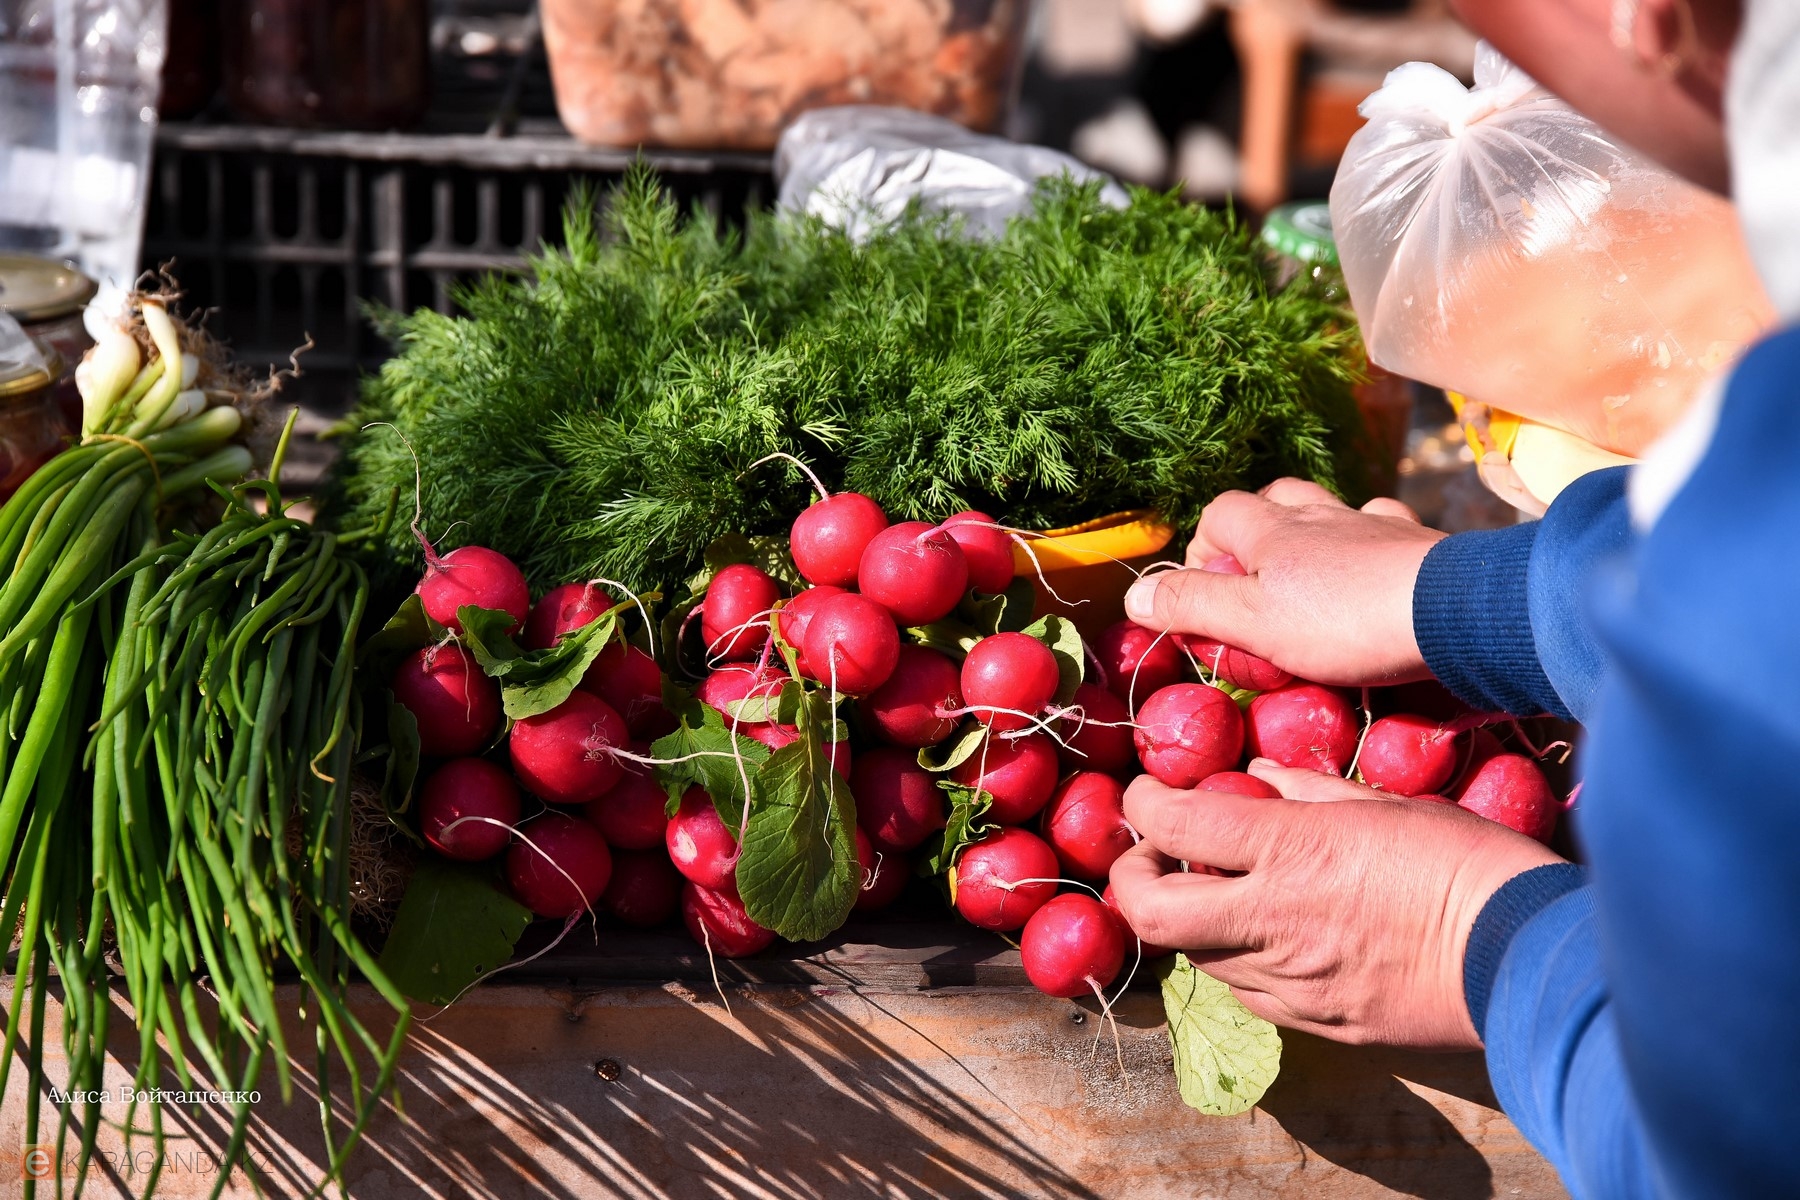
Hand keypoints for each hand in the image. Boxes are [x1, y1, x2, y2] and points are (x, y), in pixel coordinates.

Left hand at [1110, 761, 1563, 1048]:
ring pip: (1195, 955)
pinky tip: (1266, 933)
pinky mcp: (1315, 1021)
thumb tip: (1259, 777)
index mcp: (1289, 852)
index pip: (1172, 826)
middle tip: (1152, 853)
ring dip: (1188, 918)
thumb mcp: (1387, 804)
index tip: (1147, 794)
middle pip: (1150, 911)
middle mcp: (1273, 920)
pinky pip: (1245, 993)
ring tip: (1218, 889)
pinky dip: (1235, 958)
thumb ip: (1307, 791)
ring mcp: (1290, 980)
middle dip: (1132, 878)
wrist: (1525, 957)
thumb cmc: (1467, 863)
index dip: (1142, 805)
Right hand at [1124, 479, 1446, 685]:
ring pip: (1329, 506)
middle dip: (1254, 530)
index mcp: (1272, 531)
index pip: (1219, 513)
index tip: (1205, 595)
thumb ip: (1191, 606)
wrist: (1451, 613)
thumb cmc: (1342, 621)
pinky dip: (1371, 538)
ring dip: (1312, 530)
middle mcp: (1319, 515)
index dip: (1203, 549)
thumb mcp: (1252, 622)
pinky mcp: (1418, 544)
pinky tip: (1374, 564)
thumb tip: (1132, 594)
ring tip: (1308, 573)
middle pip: (1273, 497)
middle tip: (1254, 582)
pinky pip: (1386, 524)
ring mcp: (1371, 525)